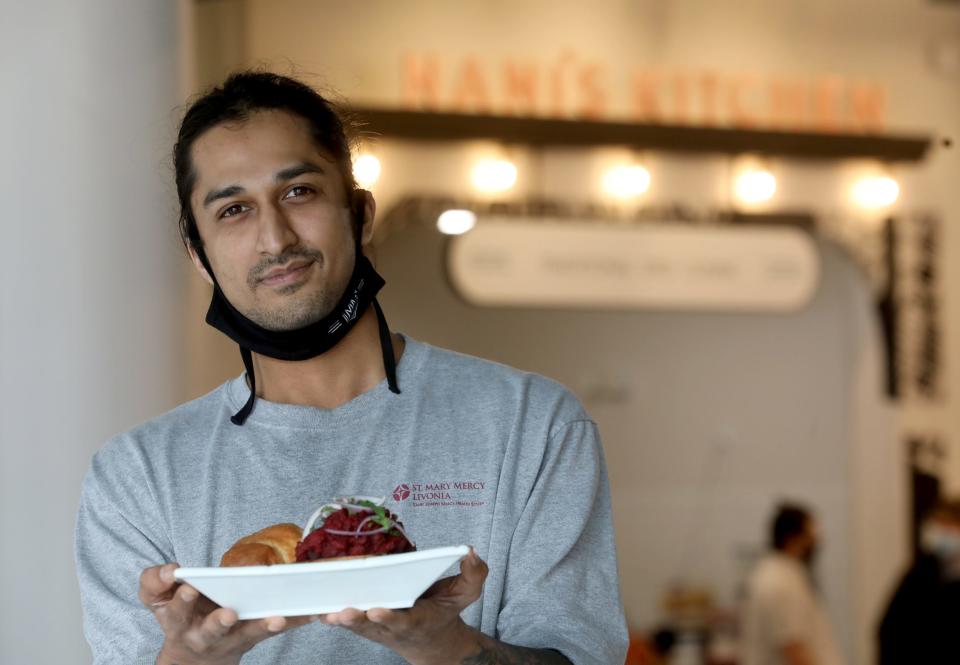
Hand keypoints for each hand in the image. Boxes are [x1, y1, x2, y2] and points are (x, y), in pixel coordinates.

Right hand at [140, 563, 315, 664]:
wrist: (193, 657)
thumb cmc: (180, 614)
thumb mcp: (157, 599)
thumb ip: (155, 581)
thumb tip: (170, 570)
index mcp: (179, 621)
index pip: (177, 610)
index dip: (182, 599)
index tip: (188, 587)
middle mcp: (205, 634)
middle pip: (212, 630)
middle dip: (219, 622)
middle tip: (229, 614)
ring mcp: (232, 638)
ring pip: (248, 634)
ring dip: (263, 626)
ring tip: (277, 617)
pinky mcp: (254, 638)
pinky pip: (274, 630)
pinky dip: (293, 621)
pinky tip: (310, 613)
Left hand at [320, 548, 488, 664]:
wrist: (430, 641)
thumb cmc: (445, 611)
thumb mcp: (466, 594)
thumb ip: (474, 574)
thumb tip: (470, 551)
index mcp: (417, 620)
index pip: (403, 620)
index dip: (389, 617)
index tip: (376, 610)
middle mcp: (393, 627)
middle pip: (372, 625)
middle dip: (356, 620)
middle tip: (342, 613)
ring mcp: (376, 628)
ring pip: (354, 625)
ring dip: (338, 619)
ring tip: (324, 612)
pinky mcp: (363, 624)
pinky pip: (345, 621)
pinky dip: (330, 614)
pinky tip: (313, 607)